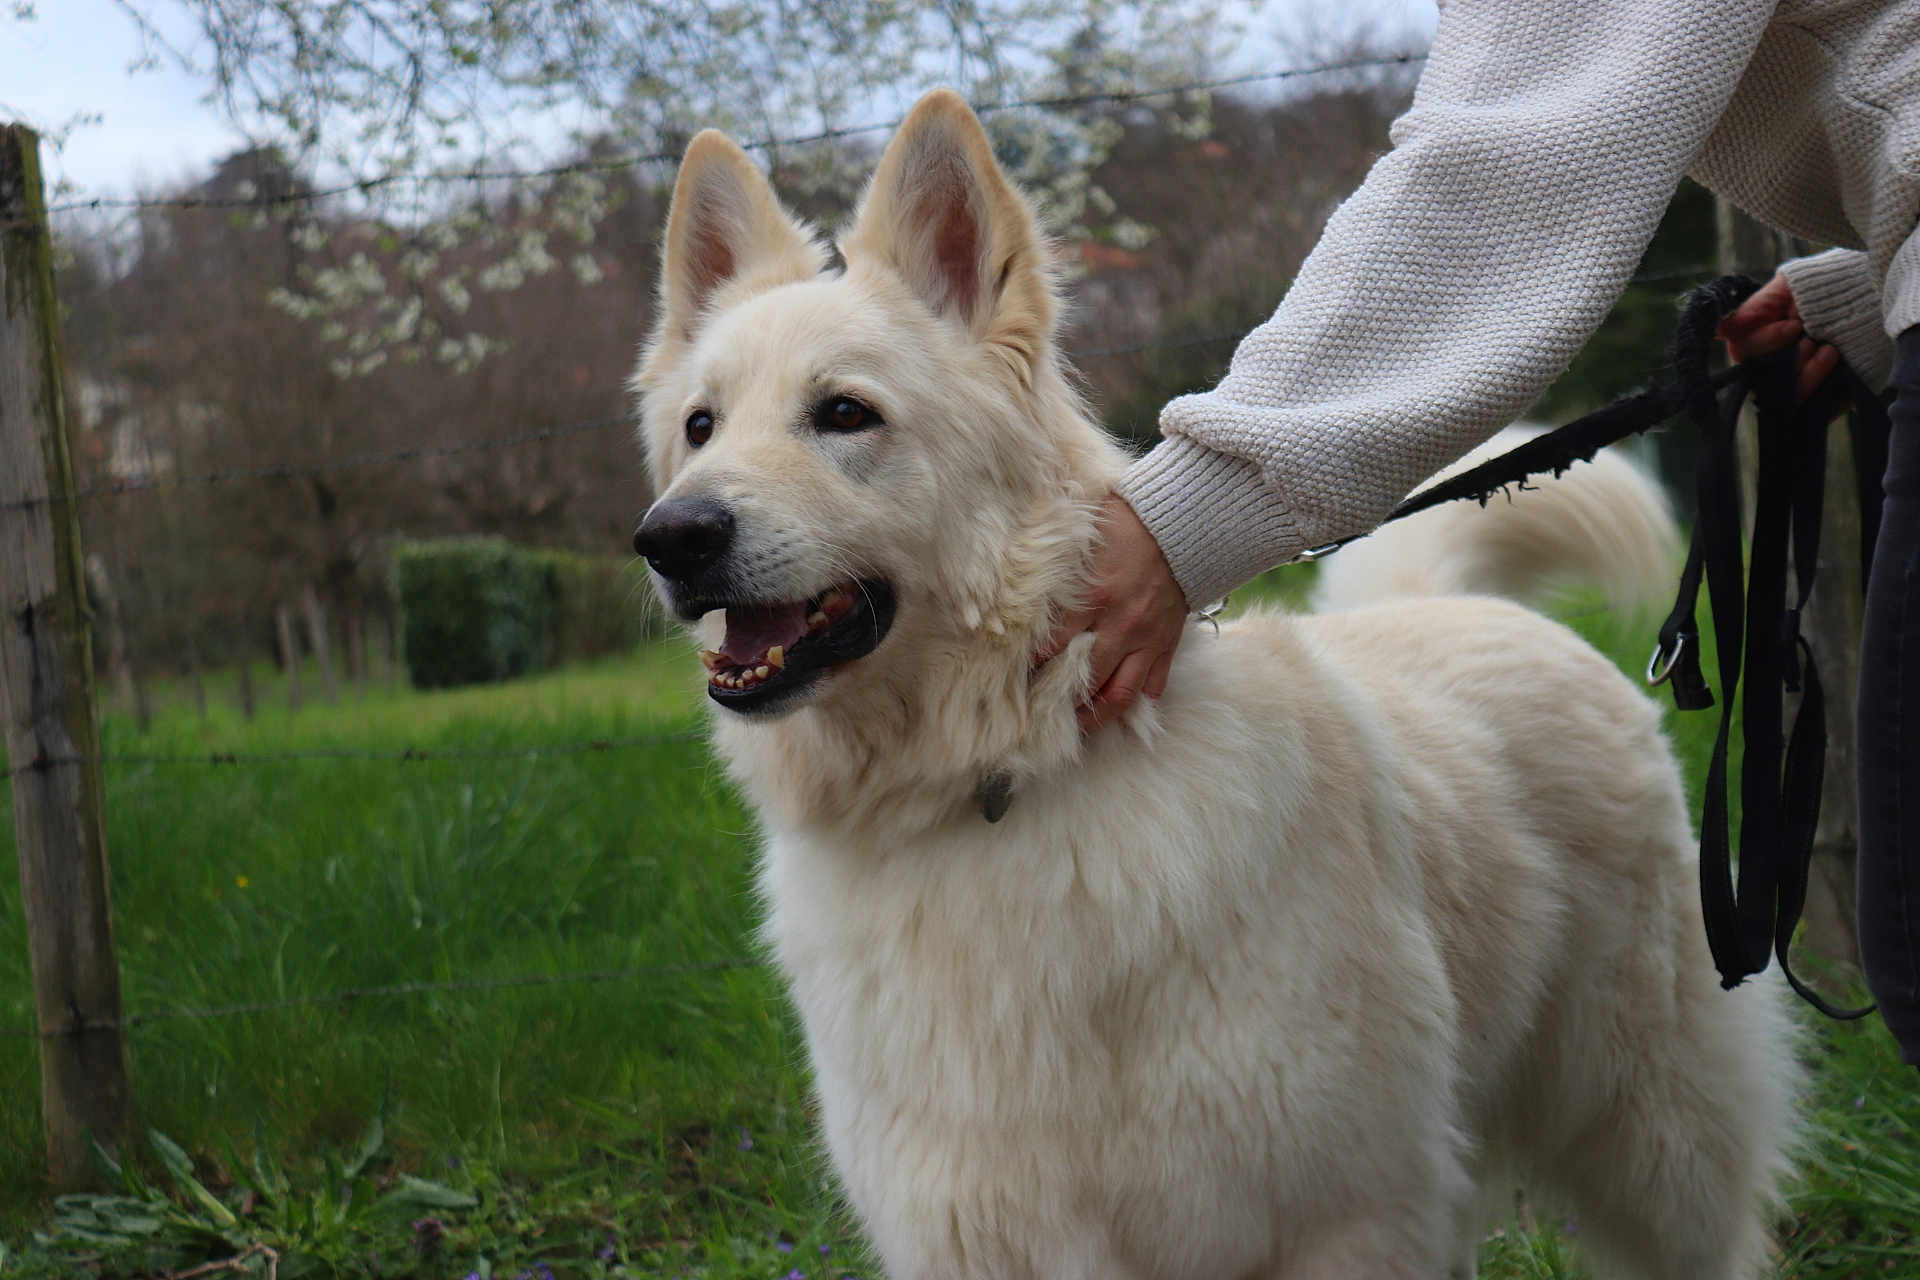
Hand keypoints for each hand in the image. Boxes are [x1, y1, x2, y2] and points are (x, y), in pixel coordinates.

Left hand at [1033, 494, 1188, 733]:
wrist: (1184, 521)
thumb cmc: (1127, 522)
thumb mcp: (1086, 537)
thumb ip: (1058, 563)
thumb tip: (1021, 574)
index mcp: (1093, 598)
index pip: (1052, 644)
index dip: (1030, 664)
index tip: (1014, 677)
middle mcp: (1119, 625)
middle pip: (1085, 679)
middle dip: (1060, 701)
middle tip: (1038, 717)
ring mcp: (1146, 638)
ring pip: (1120, 692)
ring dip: (1098, 714)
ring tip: (1079, 728)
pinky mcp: (1167, 641)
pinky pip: (1154, 681)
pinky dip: (1140, 699)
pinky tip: (1124, 711)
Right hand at [1717, 272, 1840, 401]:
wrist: (1869, 300)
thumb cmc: (1825, 289)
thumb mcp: (1790, 286)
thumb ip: (1757, 306)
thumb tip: (1720, 330)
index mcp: (1756, 340)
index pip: (1743, 350)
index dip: (1765, 341)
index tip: (1794, 326)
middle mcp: (1768, 367)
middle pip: (1761, 379)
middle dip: (1788, 361)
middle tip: (1811, 342)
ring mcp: (1792, 387)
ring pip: (1784, 399)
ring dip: (1806, 376)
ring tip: (1830, 351)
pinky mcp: (1817, 403)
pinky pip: (1810, 412)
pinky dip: (1823, 394)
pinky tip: (1837, 367)